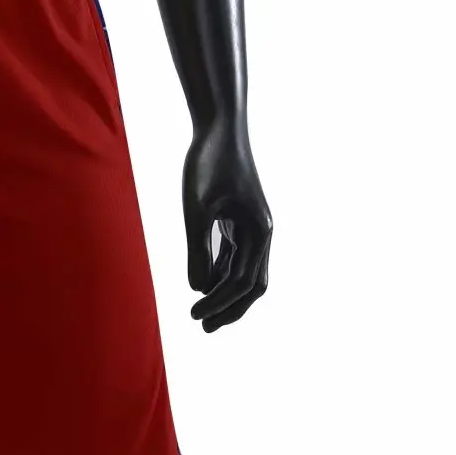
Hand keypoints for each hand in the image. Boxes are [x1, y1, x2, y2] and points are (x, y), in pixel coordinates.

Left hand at [183, 123, 271, 331]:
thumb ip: (198, 247)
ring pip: (244, 272)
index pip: (241, 280)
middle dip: (230, 308)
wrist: (219, 127)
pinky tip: (203, 285)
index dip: (219, 302)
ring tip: (201, 314)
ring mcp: (251, 226)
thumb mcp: (196, 206)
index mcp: (258, 230)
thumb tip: (198, 289)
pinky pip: (234, 255)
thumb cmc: (207, 162)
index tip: (194, 315)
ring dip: (225, 294)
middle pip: (251, 285)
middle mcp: (261, 232)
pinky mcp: (238, 219)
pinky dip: (220, 273)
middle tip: (203, 327)